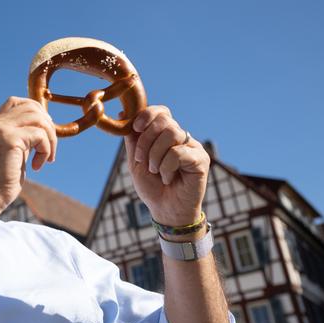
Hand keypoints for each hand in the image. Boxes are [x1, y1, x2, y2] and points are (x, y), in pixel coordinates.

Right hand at [0, 97, 56, 212]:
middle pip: (31, 106)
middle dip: (48, 125)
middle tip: (49, 147)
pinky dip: (46, 150)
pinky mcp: (9, 139)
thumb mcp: (12, 153)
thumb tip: (45, 127)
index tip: (43, 132)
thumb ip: (23, 138)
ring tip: (47, 158)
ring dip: (50, 138)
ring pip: (39, 119)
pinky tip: (37, 166)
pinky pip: (40, 135)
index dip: (35, 111)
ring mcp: (0, 129)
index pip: (15, 101)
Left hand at [123, 106, 208, 226]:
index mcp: (166, 135)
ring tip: (155, 171)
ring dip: (155, 155)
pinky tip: (168, 179)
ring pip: (171, 134)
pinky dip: (167, 167)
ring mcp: (193, 147)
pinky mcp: (201, 159)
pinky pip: (178, 153)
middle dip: (146, 140)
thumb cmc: (152, 186)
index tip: (135, 128)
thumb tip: (122, 113)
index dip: (147, 115)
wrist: (165, 210)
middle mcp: (182, 138)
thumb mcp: (135, 161)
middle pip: (164, 120)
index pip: (161, 112)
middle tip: (142, 160)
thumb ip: (132, 139)